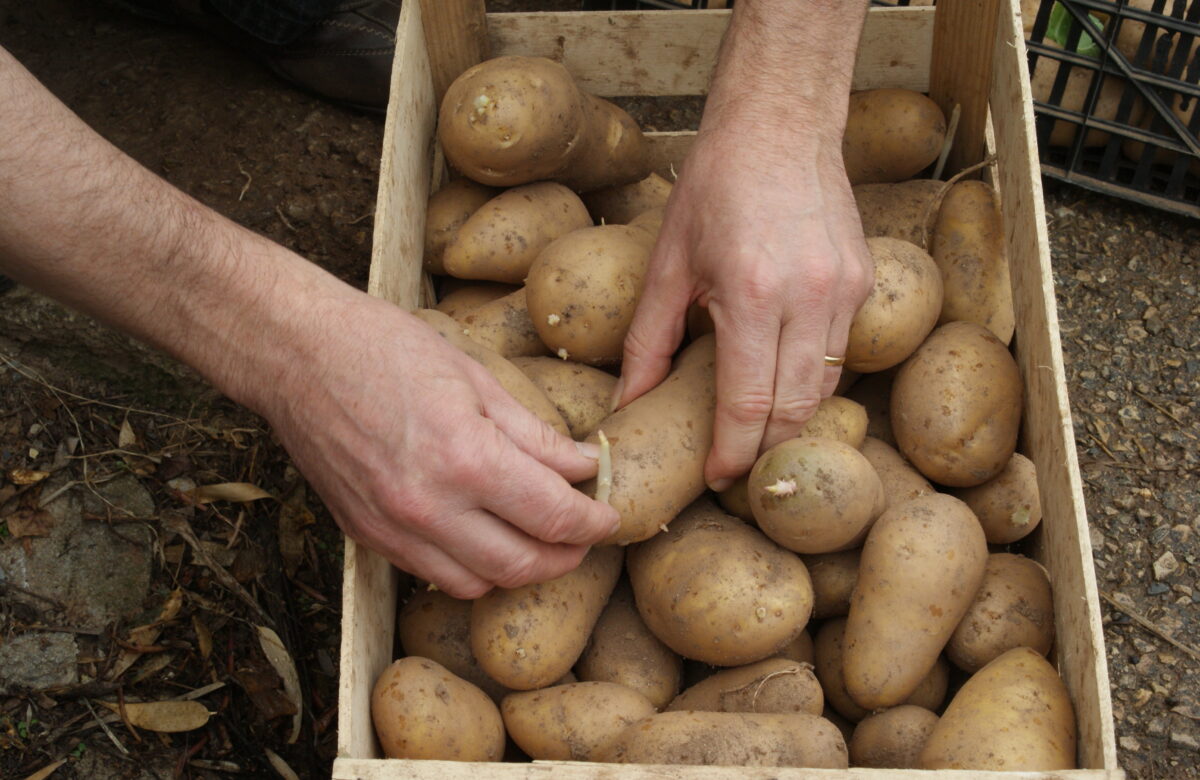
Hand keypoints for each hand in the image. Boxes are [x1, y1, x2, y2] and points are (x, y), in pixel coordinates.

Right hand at [255, 292, 619, 597]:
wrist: (296, 356)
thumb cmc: (385, 349)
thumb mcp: (476, 378)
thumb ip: (535, 434)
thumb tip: (586, 465)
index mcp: (466, 459)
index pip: (553, 517)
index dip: (594, 523)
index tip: (610, 516)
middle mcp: (430, 507)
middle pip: (523, 565)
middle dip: (567, 556)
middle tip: (584, 535)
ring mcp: (394, 529)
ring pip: (479, 584)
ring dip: (519, 571)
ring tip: (539, 541)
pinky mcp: (367, 536)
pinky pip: (433, 576)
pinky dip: (470, 569)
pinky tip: (485, 540)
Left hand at [615, 128, 873, 490]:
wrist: (778, 127)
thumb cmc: (715, 189)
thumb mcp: (668, 264)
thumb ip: (647, 343)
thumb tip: (629, 403)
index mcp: (752, 294)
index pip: (749, 403)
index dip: (733, 452)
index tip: (718, 477)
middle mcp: (809, 297)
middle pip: (794, 409)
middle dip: (765, 450)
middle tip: (737, 469)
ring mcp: (846, 290)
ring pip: (824, 387)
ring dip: (792, 420)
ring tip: (758, 436)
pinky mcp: (865, 282)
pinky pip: (840, 350)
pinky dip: (812, 375)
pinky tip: (783, 377)